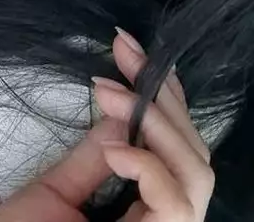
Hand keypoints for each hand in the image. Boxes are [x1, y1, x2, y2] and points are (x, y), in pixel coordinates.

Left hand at [0, 30, 213, 221]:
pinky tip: (116, 147)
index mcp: (142, 218)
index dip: (163, 97)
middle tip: (123, 57)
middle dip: (167, 100)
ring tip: (112, 94)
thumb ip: (95, 157)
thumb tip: (126, 113)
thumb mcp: (54, 195)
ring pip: (199, 177)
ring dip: (161, 124)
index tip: (128, 48)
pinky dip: (152, 167)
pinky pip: (179, 207)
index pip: (175, 153)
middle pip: (198, 159)